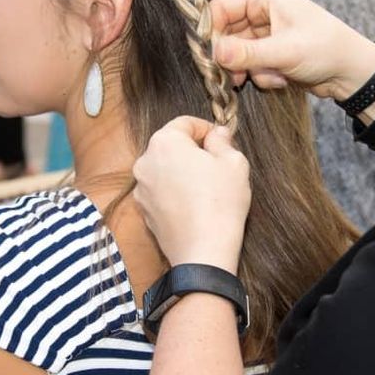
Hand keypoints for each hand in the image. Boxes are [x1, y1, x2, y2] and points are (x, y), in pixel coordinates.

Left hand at [132, 117, 250, 272]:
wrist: (203, 252)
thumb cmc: (221, 202)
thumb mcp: (234, 163)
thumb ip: (222, 141)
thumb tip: (216, 134)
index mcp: (164, 142)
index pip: (185, 122)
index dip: (206, 128)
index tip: (221, 141)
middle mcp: (145, 161)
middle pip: (171, 145)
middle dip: (193, 150)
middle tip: (217, 164)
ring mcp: (140, 188)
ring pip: (164, 169)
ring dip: (182, 171)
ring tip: (207, 187)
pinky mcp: (143, 210)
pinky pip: (160, 191)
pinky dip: (174, 192)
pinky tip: (194, 205)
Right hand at [211, 0, 374, 101]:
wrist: (353, 73)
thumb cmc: (326, 50)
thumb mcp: (285, 51)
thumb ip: (247, 53)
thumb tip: (215, 54)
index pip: (220, 8)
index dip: (212, 31)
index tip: (209, 56)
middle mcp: (262, 10)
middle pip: (225, 33)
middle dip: (232, 57)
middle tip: (235, 77)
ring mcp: (265, 32)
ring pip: (236, 52)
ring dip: (249, 69)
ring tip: (270, 76)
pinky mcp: (270, 51)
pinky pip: (250, 64)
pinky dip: (261, 75)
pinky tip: (281, 79)